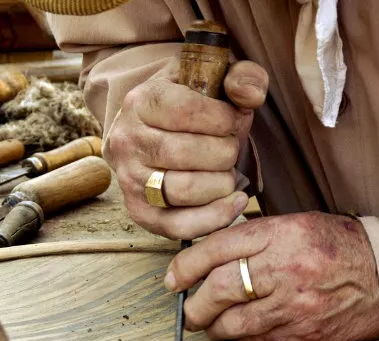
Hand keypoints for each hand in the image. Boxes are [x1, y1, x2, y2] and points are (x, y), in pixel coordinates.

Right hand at [102, 60, 268, 239]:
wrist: (150, 131)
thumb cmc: (190, 105)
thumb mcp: (213, 78)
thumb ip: (242, 77)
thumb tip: (251, 96)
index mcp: (141, 101)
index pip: (187, 110)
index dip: (223, 118)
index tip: (233, 119)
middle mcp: (128, 140)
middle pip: (187, 153)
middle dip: (225, 152)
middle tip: (230, 148)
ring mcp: (130, 179)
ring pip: (185, 190)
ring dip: (221, 183)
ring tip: (227, 172)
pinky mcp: (141, 212)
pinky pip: (179, 226)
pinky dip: (215, 217)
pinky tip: (234, 201)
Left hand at [164, 212, 378, 340]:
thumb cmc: (340, 245)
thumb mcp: (298, 224)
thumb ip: (256, 236)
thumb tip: (210, 252)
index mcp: (282, 234)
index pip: (218, 248)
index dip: (186, 265)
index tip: (173, 277)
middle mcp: (284, 270)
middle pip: (218, 289)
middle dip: (194, 303)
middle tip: (187, 308)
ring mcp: (294, 306)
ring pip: (232, 323)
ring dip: (213, 326)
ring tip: (209, 323)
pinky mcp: (303, 335)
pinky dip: (241, 338)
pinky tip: (241, 331)